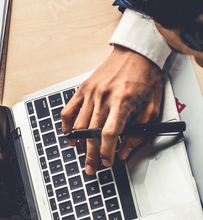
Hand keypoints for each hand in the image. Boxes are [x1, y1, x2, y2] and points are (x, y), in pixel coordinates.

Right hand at [61, 46, 162, 175]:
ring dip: (79, 143)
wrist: (136, 53)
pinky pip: (68, 111)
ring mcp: (91, 93)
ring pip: (78, 125)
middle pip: (91, 134)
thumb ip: (138, 131)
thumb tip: (125, 151)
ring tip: (82, 153)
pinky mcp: (83, 89)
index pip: (109, 134)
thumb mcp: (151, 107)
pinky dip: (67, 126)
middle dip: (91, 155)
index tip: (108, 161)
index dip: (106, 152)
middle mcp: (104, 97)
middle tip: (91, 167)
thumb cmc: (145, 77)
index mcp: (122, 101)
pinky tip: (70, 135)